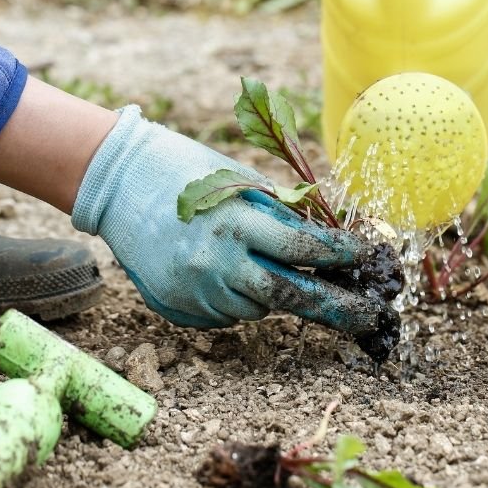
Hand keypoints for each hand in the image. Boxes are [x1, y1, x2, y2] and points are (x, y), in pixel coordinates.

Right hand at [72, 105, 384, 333]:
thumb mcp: (237, 181)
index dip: (341, 254)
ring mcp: (194, 291)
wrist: (116, 184)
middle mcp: (215, 264)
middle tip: (370, 317)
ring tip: (258, 260)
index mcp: (234, 223)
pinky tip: (224, 269)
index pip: (302, 248)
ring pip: (258, 308)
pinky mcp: (178, 307)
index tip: (367, 256)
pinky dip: (239, 296)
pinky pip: (227, 313)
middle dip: (336, 308)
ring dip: (275, 291)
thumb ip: (279, 214)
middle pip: (290, 296)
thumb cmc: (183, 170)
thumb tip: (327, 242)